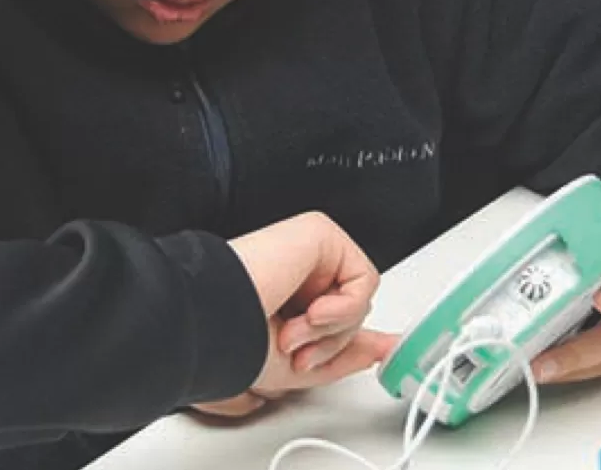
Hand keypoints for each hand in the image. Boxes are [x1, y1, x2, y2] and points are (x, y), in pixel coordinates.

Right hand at [201, 213, 397, 417]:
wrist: (216, 317)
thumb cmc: (234, 339)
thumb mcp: (298, 368)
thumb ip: (344, 356)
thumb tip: (384, 347)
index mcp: (289, 297)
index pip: (336, 313)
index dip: (351, 336)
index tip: (375, 352)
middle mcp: (300, 271)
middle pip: (351, 312)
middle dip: (330, 344)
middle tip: (298, 355)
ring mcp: (310, 250)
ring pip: (359, 298)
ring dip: (331, 330)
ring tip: (291, 334)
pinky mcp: (320, 232)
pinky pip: (362, 278)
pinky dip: (343, 308)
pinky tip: (310, 313)